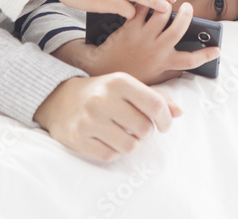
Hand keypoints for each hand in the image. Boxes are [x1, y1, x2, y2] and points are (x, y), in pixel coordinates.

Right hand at [33, 73, 181, 162]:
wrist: (58, 98)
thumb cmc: (101, 93)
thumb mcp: (126, 86)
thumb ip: (154, 97)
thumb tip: (178, 112)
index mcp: (119, 81)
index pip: (155, 104)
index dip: (165, 119)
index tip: (164, 125)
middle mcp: (103, 99)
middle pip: (144, 129)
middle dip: (145, 132)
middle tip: (137, 128)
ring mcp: (88, 119)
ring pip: (129, 146)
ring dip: (130, 143)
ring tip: (122, 133)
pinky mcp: (77, 138)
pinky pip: (110, 156)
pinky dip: (113, 152)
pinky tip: (107, 140)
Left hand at [56, 4, 220, 84]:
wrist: (101, 69)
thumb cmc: (128, 78)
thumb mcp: (148, 88)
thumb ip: (165, 97)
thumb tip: (179, 112)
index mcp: (164, 64)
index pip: (191, 61)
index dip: (206, 55)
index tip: (217, 49)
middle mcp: (157, 49)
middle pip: (179, 28)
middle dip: (186, 16)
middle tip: (187, 8)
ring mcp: (144, 36)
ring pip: (162, 14)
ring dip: (167, 5)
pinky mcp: (131, 26)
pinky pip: (144, 8)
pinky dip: (148, 1)